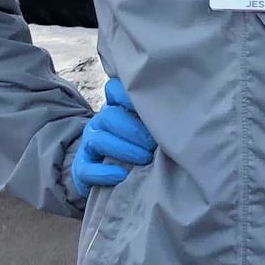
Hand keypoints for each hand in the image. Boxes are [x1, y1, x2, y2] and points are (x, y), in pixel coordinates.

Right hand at [70, 77, 155, 197]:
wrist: (114, 175)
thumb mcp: (150, 129)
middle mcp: (101, 122)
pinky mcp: (82, 168)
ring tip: (145, 158)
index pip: (114, 89)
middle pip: (109, 116)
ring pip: (99, 140)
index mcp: (116, 107)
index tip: (150, 106)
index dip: (129, 95)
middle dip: (134, 130)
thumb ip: (158, 119)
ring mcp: (89, 144)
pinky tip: (122, 175)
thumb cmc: (142, 147)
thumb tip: (181, 117)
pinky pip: (87, 168)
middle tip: (154, 143)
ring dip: (124, 149)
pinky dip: (104, 173)